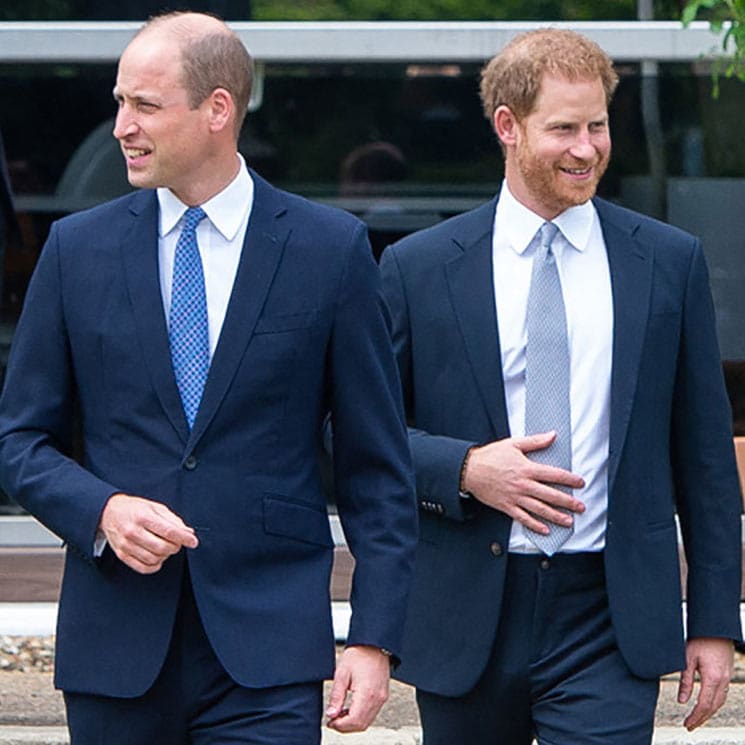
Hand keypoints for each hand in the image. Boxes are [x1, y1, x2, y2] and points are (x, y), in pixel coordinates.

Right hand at [99, 493, 197, 573]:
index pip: (168, 531)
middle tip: (177, 542)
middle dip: (175, 547)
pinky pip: (142, 567)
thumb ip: (173, 520)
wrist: (109, 512)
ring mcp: (126, 545)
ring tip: (166, 547)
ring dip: (165, 556)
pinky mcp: (122, 555)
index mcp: (143, 517)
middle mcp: (133, 531)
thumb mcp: (155, 507)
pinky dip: (154, 566)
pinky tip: (157, 558)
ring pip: (154, 559)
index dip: (184, 538)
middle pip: (162, 547)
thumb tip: (188, 532)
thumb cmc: (135, 509)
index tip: (193, 542)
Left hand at [325, 645, 389, 732]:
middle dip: (345, 727)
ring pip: (367, 721)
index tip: (330, 721)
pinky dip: (360, 716)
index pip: (354, 720)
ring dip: (353, 723)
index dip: (340, 725)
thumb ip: (336, 696)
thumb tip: (331, 714)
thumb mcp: (342, 673)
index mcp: (367, 693)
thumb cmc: (359, 654)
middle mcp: (377, 698)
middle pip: (361, 725)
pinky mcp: (383, 695)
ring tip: (340, 714)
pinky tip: (350, 709)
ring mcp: (382, 697)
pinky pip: (372, 713)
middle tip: (333, 720)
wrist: (374, 643)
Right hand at [462, 432, 584, 534]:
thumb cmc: (490, 456)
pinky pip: (523, 518)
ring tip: (569, 521)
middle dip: (568, 502)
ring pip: (540, 509)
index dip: (570, 479)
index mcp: (527, 469)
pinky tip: (545, 530)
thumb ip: (535, 441)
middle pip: (551, 495)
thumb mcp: (513, 444)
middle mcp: (523, 485)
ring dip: (556, 516)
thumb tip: (552, 435)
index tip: (580, 483)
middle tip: (581, 507)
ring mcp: (515, 497)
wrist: (470, 470)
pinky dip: (535, 525)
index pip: (554, 475)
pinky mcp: (506, 506)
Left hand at [678, 637, 733, 730]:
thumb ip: (685, 681)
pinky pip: (723, 694)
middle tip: (690, 726)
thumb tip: (682, 700)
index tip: (687, 724)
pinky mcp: (728, 673)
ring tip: (697, 719)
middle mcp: (723, 680)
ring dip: (709, 712)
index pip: (704, 705)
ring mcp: (728, 677)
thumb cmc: (700, 638)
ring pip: (720, 702)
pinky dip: (715, 703)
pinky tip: (707, 704)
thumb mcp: (686, 658)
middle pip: (714, 707)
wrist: (715, 626)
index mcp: (713, 678)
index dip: (696, 717)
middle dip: (702, 718)